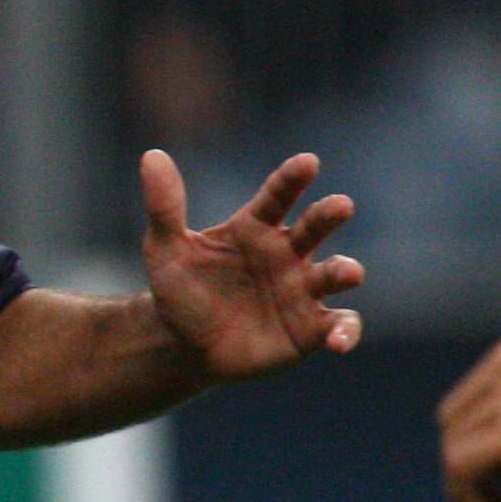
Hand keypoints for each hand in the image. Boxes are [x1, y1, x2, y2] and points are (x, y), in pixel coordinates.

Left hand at [139, 147, 359, 386]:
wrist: (182, 346)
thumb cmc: (181, 291)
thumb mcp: (164, 250)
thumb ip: (164, 206)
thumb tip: (152, 155)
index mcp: (256, 227)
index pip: (278, 195)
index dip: (293, 178)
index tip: (307, 162)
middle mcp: (288, 252)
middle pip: (315, 227)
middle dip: (329, 215)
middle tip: (340, 205)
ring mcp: (304, 289)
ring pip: (335, 273)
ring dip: (345, 270)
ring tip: (348, 272)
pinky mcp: (312, 327)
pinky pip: (339, 324)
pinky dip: (346, 331)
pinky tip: (340, 341)